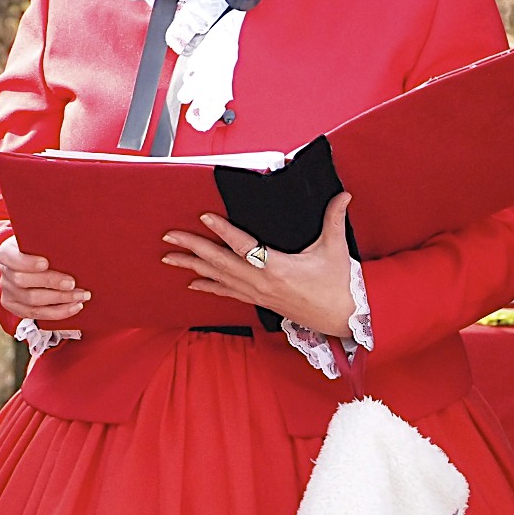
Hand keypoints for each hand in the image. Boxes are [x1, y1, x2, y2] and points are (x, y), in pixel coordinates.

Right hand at [0, 238, 88, 324]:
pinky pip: (36, 314)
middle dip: (50, 283)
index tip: (45, 263)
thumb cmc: (40, 249)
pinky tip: (74, 307)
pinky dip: (58, 312)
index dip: (27, 262)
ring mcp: (8, 292)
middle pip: (22, 281)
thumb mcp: (40, 241)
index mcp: (6, 253)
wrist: (31, 264)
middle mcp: (4, 273)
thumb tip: (70, 246)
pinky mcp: (15, 307)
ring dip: (60, 300)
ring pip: (32, 301)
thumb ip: (48, 243)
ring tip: (80, 296)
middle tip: (72, 283)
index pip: (11, 257)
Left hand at [163, 193, 355, 336]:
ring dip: (192, 266)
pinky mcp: (259, 300)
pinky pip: (227, 292)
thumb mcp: (336, 250)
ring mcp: (257, 293)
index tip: (204, 216)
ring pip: (217, 277)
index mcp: (277, 268)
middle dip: (192, 247)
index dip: (222, 230)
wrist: (344, 318)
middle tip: (169, 236)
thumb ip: (334, 219)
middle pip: (219, 261)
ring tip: (169, 257)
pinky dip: (208, 286)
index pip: (243, 245)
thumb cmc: (340, 285)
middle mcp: (261, 282)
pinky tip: (192, 282)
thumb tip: (343, 196)